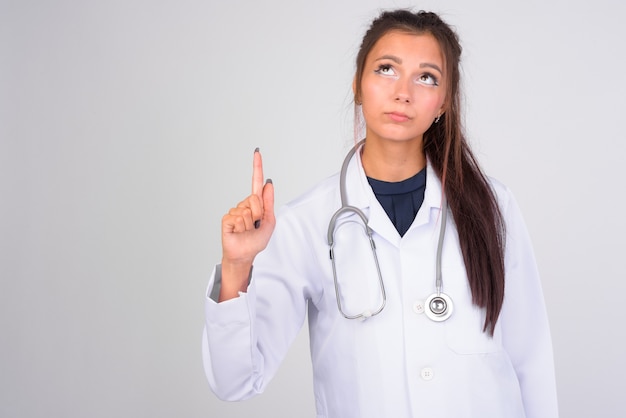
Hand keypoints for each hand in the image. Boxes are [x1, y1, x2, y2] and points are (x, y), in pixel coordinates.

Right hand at [219, 149, 274, 300]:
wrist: (245, 254)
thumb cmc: (256, 241)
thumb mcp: (269, 221)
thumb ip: (269, 202)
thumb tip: (268, 183)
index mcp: (256, 204)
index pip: (256, 182)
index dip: (257, 167)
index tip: (257, 152)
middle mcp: (244, 205)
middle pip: (255, 199)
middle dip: (259, 213)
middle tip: (255, 225)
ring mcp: (235, 211)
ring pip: (247, 209)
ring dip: (250, 223)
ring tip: (248, 231)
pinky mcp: (227, 219)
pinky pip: (238, 216)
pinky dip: (241, 226)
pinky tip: (239, 232)